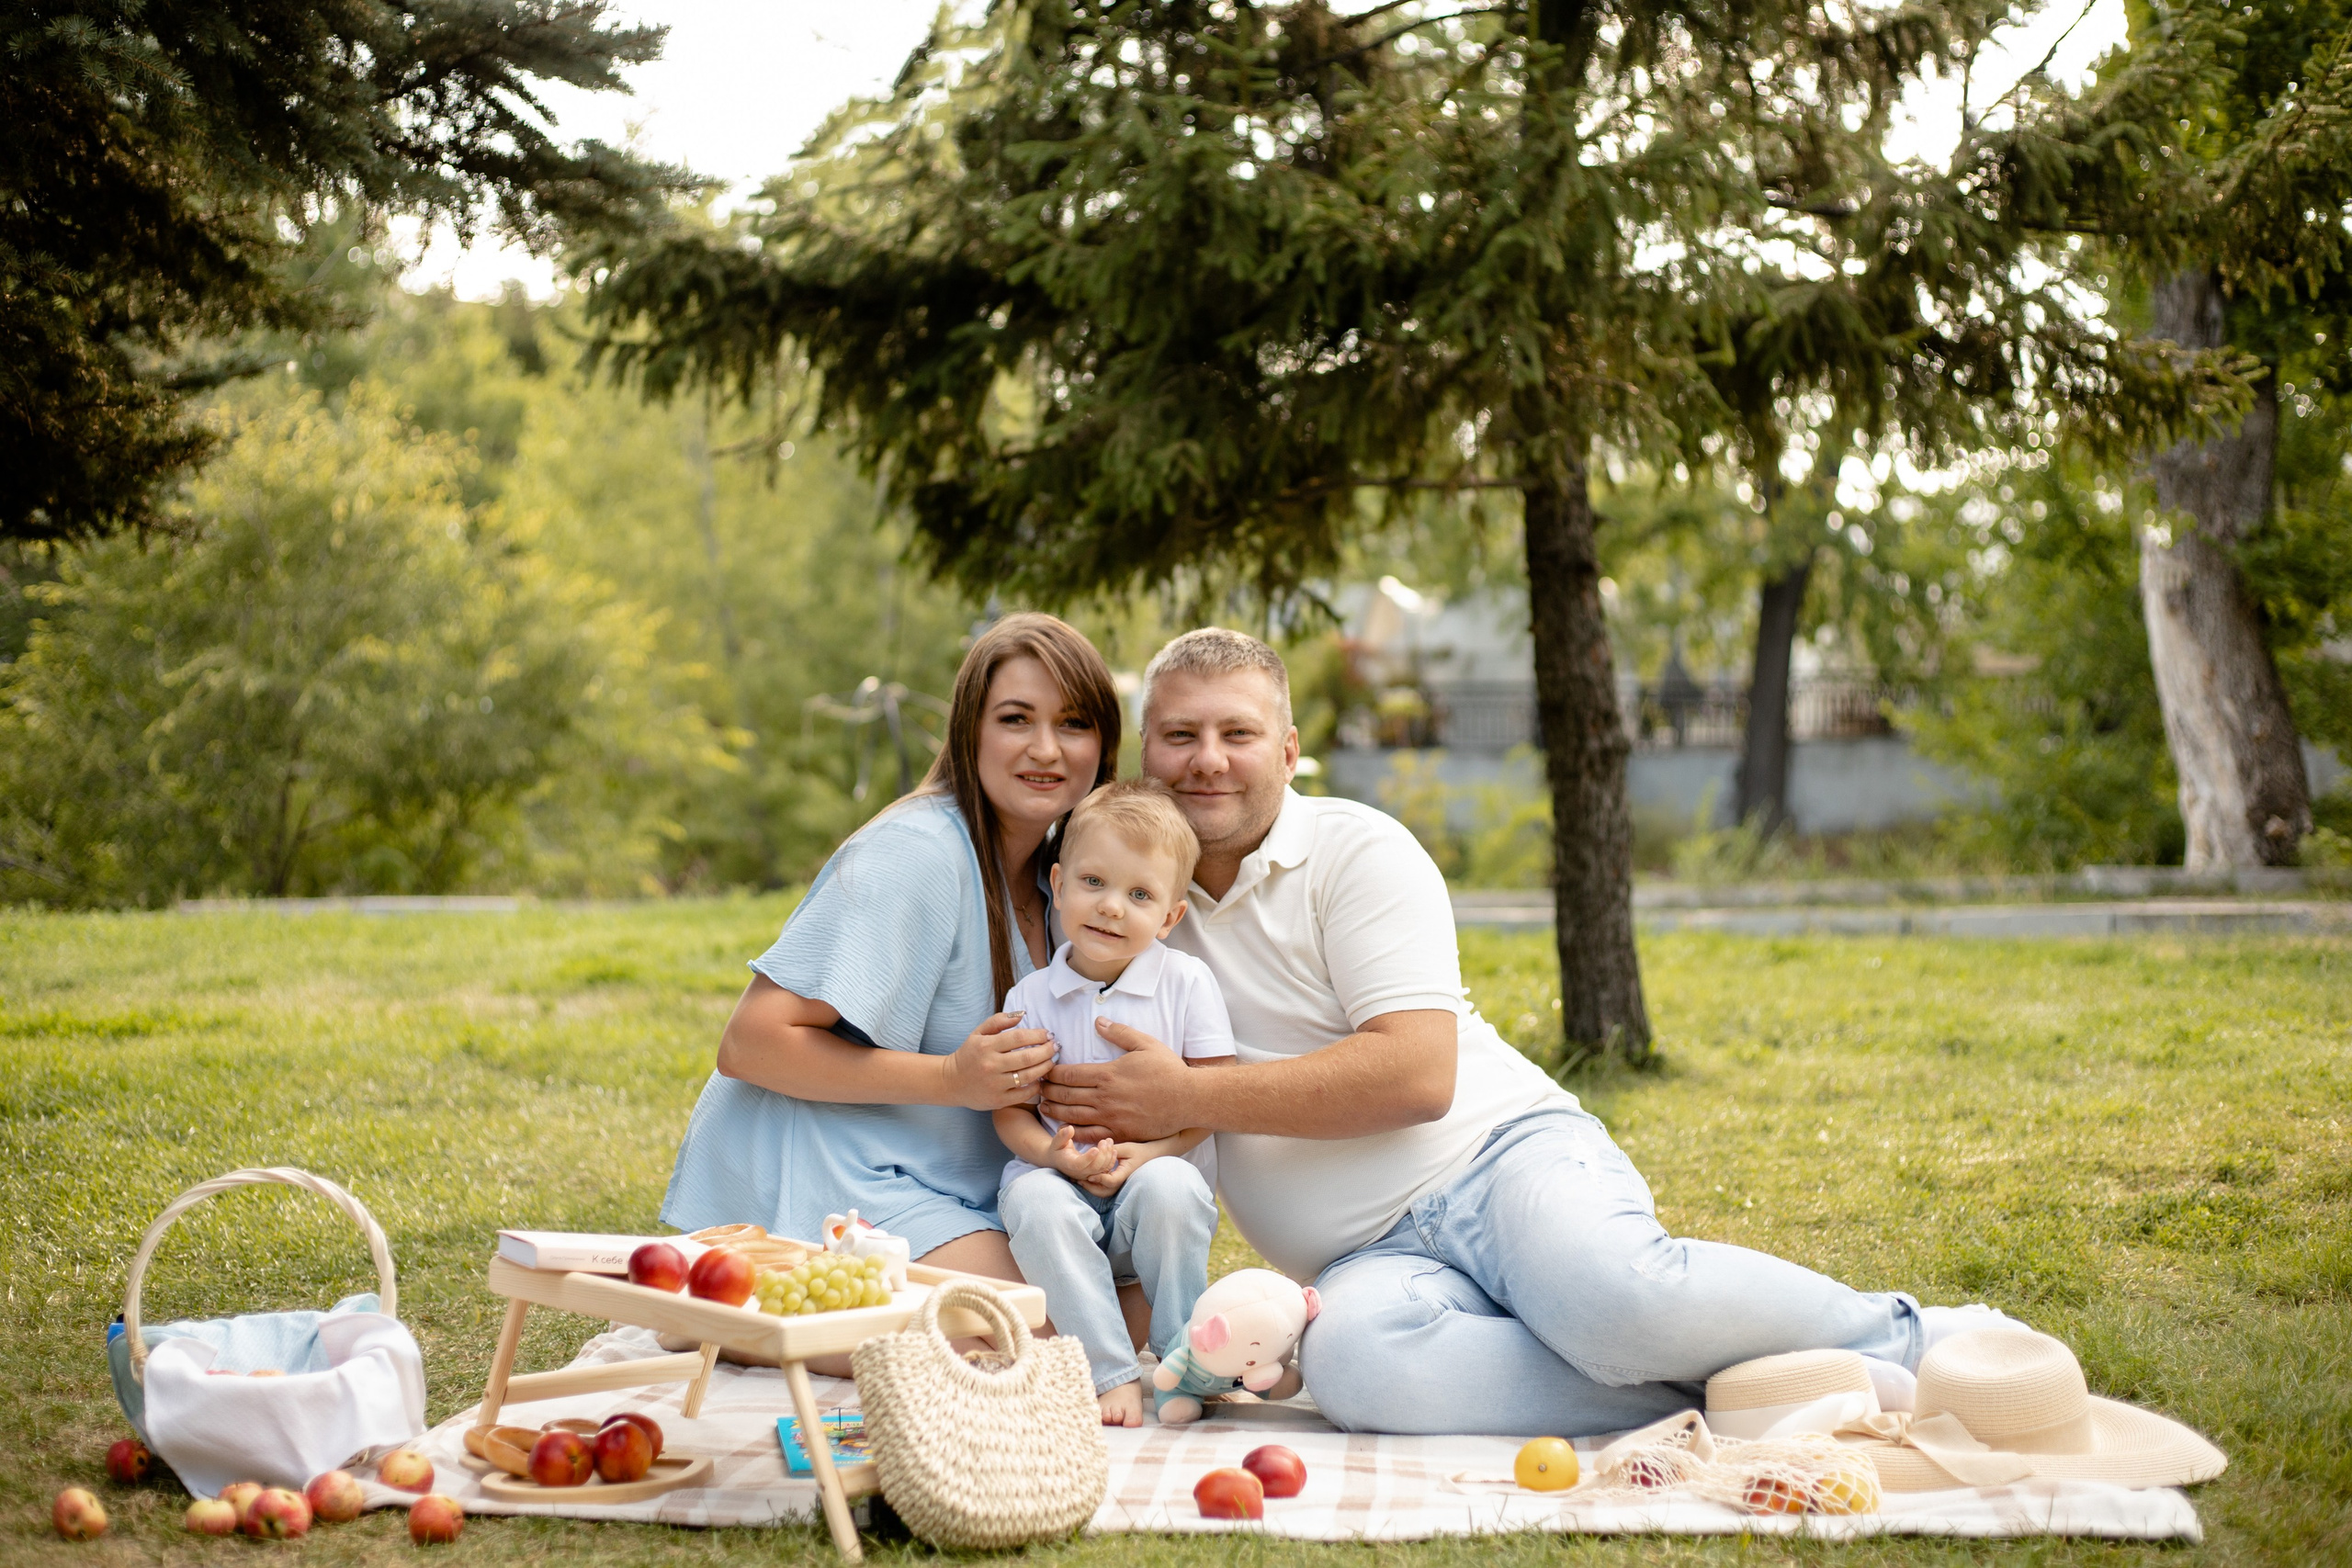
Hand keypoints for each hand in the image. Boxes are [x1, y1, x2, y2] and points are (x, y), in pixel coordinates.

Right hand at [940, 1011, 1057, 1110]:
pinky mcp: (998, 1100)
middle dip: (1047, 1051)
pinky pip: (1024, 1094)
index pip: (1019, 1037)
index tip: (1048, 1034)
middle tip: (1056, 1047)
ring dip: (1045, 1067)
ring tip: (1051, 1061)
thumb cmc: (969, 1055)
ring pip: (1028, 1076)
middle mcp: (990, 1065)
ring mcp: (995, 1085)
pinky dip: (1036, 1086)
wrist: (951, 1082)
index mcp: (986, 1046)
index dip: (1038, 1035)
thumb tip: (1022, 1014)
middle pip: (1027, 1057)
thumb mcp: (979, 1033)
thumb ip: (999, 1021)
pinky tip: (1039, 1078)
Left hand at [1039, 1020, 1193, 1140]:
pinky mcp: (1119, 1134)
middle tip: (1037, 1087)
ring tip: (1043, 1107)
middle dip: (1047, 1090)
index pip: (1068, 1073)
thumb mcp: (1145, 1043)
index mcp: (1107, 1074)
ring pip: (1071, 1116)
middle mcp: (1104, 1097)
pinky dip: (1072, 1132)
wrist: (1188, 1099)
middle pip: (1064, 1095)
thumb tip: (1098, 1022)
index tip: (1044, 1070)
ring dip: (1054, 1111)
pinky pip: (1089, 1135)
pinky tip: (1064, 1129)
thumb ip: (1119, 1033)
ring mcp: (1110, 1118)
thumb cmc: (1169, 1069)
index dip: (1052, 1072)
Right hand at [1046, 1125, 1116, 1180]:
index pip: (1079, 1164)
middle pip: (1094, 1168)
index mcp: (1069, 1164)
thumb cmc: (1058, 1148)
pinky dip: (1111, 1160)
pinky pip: (1106, 1169)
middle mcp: (1079, 1172)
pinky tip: (1113, 1149)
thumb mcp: (1057, 1141)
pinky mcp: (1094, 1173)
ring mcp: (1088, 1174)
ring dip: (1108, 1155)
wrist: (1059, 1160)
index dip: (1088, 1158)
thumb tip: (1070, 1129)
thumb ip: (1062, 1136)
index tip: (1095, 1149)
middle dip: (1102, 1154)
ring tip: (1109, 1141)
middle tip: (1104, 1141)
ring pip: (1102, 1169)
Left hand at [1078, 1143, 1148, 1196]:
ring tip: (1079, 1180)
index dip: (1100, 1179)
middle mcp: (1122, 1182)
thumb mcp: (1126, 1148)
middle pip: (1105, 1192)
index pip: (1111, 1181)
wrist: (1148, 1156)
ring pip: (1103, 1192)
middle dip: (1091, 1187)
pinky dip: (1094, 1186)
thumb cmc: (1137, 1150)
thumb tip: (1098, 1151)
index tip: (1089, 1175)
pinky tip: (1085, 1179)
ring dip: (1091, 1188)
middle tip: (1078, 1179)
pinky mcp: (1115, 1184)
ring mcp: (1119, 1184)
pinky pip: (1103, 1189)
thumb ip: (1112, 1150)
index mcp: (1125, 1174)